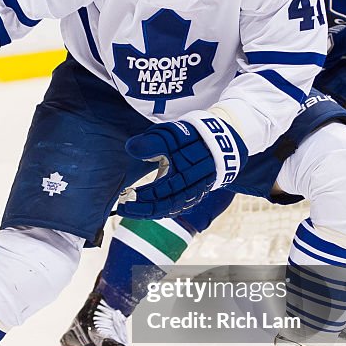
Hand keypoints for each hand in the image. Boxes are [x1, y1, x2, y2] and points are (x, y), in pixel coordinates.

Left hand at [119, 113, 245, 219]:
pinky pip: (180, 205)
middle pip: (166, 207)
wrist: (223, 137)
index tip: (123, 202)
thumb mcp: (172, 134)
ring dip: (153, 210)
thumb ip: (152, 142)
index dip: (140, 203)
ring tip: (133, 208)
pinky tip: (152, 206)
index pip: (159, 198)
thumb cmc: (194, 135)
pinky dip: (164, 208)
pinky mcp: (198, 191)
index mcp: (185, 176)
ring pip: (173, 208)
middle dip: (143, 210)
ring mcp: (197, 191)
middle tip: (123, 208)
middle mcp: (192, 188)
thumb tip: (130, 148)